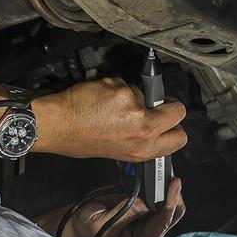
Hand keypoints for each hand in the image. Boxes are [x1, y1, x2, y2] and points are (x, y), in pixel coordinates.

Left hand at [33, 77, 187, 161]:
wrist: (57, 124)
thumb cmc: (79, 139)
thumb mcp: (117, 152)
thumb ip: (139, 141)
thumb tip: (151, 131)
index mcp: (142, 149)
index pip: (179, 138)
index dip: (175, 127)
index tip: (170, 122)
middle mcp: (142, 130)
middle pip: (177, 110)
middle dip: (167, 104)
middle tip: (151, 105)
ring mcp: (134, 108)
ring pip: (144, 94)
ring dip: (130, 97)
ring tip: (108, 108)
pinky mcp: (122, 90)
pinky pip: (125, 84)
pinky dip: (114, 88)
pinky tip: (100, 99)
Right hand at [69, 179, 184, 236]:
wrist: (79, 220)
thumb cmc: (88, 227)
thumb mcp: (104, 221)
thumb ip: (128, 212)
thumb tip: (149, 199)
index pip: (163, 223)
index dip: (170, 203)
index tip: (174, 185)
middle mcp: (149, 233)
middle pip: (173, 213)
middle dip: (173, 194)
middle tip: (168, 176)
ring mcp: (148, 219)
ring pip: (169, 201)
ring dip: (166, 186)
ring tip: (161, 172)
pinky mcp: (144, 206)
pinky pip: (158, 194)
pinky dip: (157, 183)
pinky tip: (154, 174)